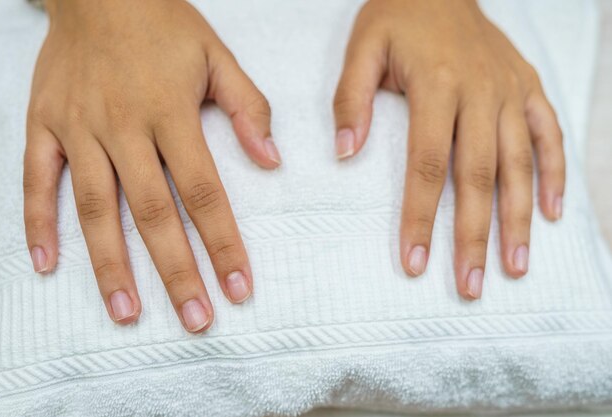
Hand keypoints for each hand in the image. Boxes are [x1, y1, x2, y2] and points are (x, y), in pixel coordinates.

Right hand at [23, 0, 280, 331]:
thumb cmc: (162, 24)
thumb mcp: (217, 56)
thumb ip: (247, 108)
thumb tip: (271, 162)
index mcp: (170, 113)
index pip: (203, 192)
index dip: (223, 243)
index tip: (238, 287)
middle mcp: (123, 127)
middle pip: (151, 213)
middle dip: (176, 271)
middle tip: (194, 320)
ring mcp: (78, 128)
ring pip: (93, 208)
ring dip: (109, 264)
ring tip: (127, 312)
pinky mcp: (43, 124)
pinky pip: (36, 179)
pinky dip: (38, 222)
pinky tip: (45, 263)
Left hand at [333, 0, 563, 298]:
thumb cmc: (398, 14)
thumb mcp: (363, 47)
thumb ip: (351, 99)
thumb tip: (346, 153)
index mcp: (436, 85)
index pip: (426, 166)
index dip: (420, 217)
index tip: (414, 263)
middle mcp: (480, 92)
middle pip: (477, 177)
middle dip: (473, 236)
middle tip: (471, 285)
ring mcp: (510, 90)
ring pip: (519, 164)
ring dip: (518, 220)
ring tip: (516, 266)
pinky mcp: (528, 85)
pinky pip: (548, 133)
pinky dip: (553, 173)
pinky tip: (552, 213)